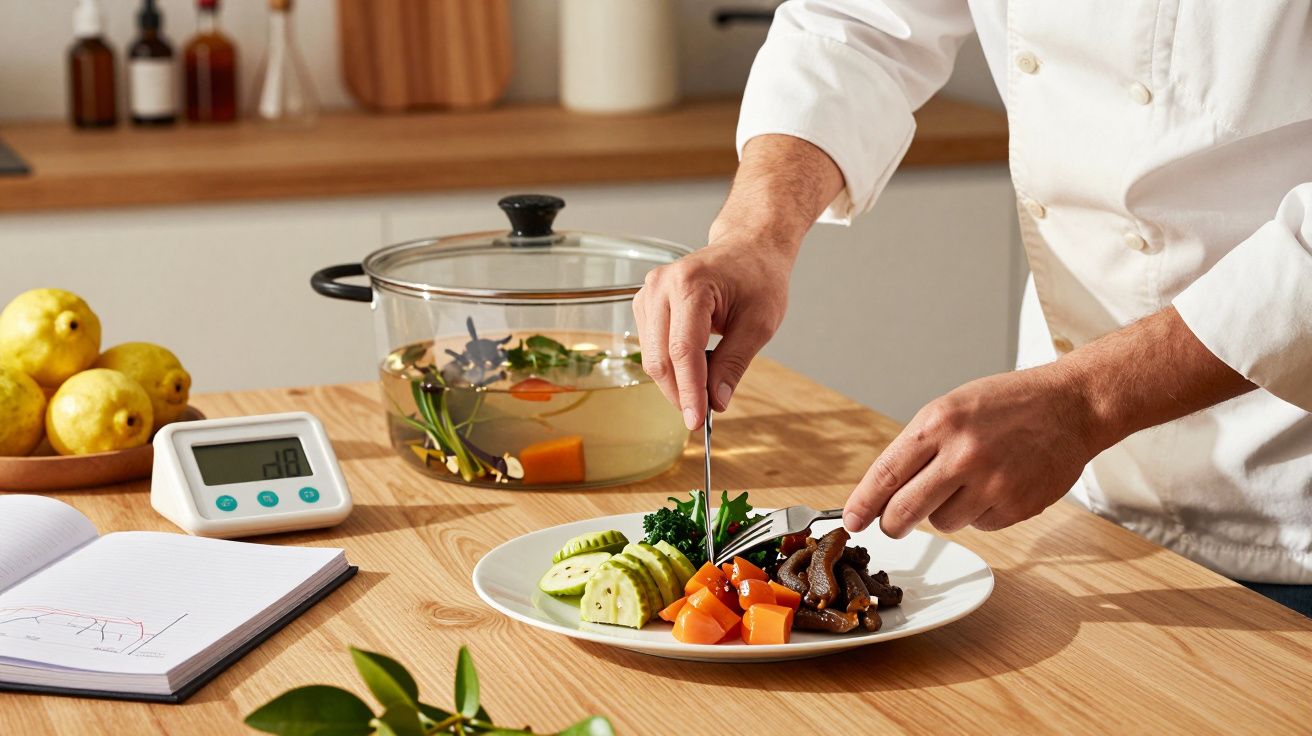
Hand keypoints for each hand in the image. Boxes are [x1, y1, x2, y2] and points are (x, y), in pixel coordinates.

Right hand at [633, 233, 793, 428]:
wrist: (748, 247)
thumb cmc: (758, 277)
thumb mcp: (759, 323)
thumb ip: (734, 363)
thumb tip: (716, 402)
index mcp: (690, 284)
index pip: (683, 350)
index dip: (689, 391)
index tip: (697, 421)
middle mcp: (661, 285)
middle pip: (660, 357)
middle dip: (680, 392)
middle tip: (703, 414)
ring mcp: (648, 292)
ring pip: (651, 356)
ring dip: (674, 382)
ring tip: (704, 388)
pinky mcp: (645, 303)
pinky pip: (650, 346)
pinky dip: (669, 366)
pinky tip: (692, 368)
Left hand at [842, 365, 1102, 536]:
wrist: (1072, 406)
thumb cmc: (1007, 405)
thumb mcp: (951, 409)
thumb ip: (918, 447)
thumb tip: (883, 492)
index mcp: (939, 423)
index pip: (886, 474)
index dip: (863, 503)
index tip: (851, 521)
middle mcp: (963, 455)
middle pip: (905, 511)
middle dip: (892, 523)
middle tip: (892, 523)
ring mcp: (992, 484)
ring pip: (942, 523)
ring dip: (946, 512)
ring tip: (971, 480)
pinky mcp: (1017, 506)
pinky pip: (979, 526)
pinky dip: (981, 513)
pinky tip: (999, 485)